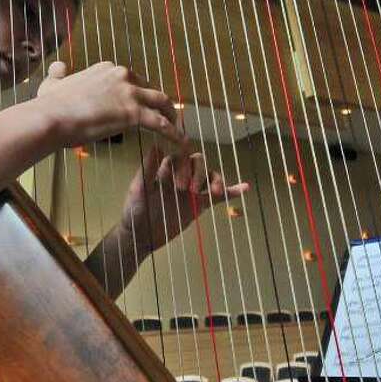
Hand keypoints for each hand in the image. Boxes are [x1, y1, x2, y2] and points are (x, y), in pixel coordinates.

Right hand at [32, 60, 187, 149]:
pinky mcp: (134, 112)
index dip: (137, 93)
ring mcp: (129, 93)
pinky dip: (173, 133)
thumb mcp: (52, 82)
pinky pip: (161, 123)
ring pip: (161, 102)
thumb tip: (59, 66)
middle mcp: (121, 76)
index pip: (130, 80)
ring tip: (177, 128)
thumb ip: (58, 73)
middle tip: (163, 116)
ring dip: (171, 115)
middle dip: (158, 103)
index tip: (139, 104)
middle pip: (149, 89)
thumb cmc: (50, 105)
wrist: (51, 118)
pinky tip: (179, 142)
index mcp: (106, 69)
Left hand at [119, 146, 249, 256]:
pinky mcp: (200, 204)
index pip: (181, 157)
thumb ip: (147, 169)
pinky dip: (231, 190)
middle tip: (188, 191)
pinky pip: (218, 196)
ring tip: (214, 192)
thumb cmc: (135, 211)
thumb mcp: (138, 189)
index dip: (183, 166)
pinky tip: (244, 188)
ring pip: (210, 176)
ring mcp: (192, 189)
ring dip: (215, 180)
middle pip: (198, 163)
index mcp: (166, 168)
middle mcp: (181, 175)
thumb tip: (156, 146)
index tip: (179, 184)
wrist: (140, 236)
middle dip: (197, 173)